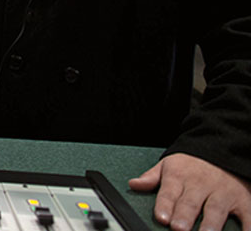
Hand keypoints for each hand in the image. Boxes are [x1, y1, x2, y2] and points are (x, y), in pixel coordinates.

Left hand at [129, 153, 250, 230]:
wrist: (222, 149)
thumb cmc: (192, 164)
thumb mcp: (168, 165)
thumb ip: (151, 178)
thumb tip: (133, 184)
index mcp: (179, 177)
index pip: (169, 193)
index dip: (165, 205)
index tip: (161, 218)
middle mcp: (201, 185)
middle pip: (191, 203)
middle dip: (184, 216)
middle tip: (178, 228)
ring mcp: (223, 193)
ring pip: (216, 209)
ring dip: (210, 223)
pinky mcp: (243, 200)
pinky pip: (247, 215)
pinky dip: (247, 226)